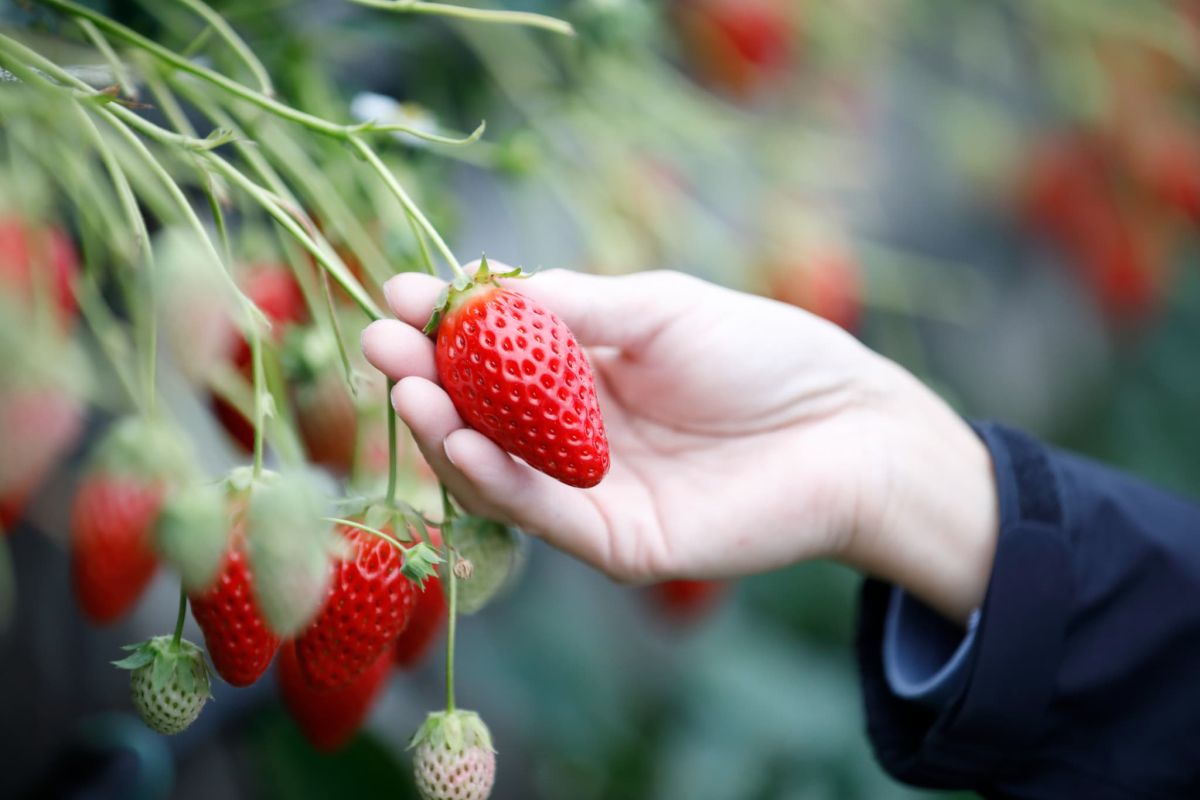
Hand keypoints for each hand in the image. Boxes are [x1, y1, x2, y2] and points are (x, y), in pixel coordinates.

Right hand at [362, 265, 997, 622]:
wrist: (850, 428)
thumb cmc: (763, 354)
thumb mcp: (658, 310)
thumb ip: (575, 307)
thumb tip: (482, 291)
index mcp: (585, 370)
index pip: (493, 351)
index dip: (444, 324)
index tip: (396, 294)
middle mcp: (575, 433)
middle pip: (479, 412)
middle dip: (424, 376)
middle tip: (378, 342)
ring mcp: (591, 490)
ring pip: (496, 469)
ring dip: (442, 431)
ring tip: (406, 386)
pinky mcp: (616, 540)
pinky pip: (541, 513)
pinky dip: (494, 480)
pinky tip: (457, 439)